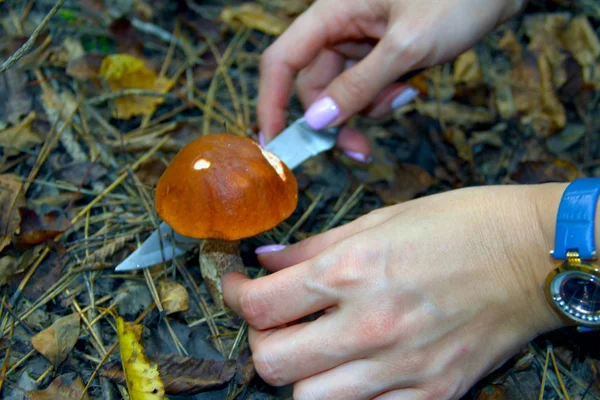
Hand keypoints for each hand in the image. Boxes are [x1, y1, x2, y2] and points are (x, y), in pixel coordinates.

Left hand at [222, 183, 567, 398]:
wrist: (531, 255)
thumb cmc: (459, 224)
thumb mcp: (380, 218)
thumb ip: (314, 246)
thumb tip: (265, 260)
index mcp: (352, 272)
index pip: (260, 305)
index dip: (233, 295)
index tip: (236, 287)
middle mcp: (370, 325)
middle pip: (271, 364)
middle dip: (259, 341)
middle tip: (272, 321)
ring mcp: (401, 369)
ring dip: (299, 375)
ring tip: (312, 348)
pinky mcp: (431, 395)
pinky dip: (347, 395)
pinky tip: (354, 368)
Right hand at [257, 0, 526, 160]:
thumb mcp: (407, 46)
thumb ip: (359, 85)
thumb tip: (319, 122)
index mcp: (332, 12)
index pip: (282, 61)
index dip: (271, 102)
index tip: (274, 144)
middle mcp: (340, 27)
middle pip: (315, 85)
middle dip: (335, 121)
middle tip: (359, 151)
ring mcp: (362, 41)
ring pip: (343, 92)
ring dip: (367, 108)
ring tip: (405, 96)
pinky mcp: (382, 52)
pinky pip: (368, 88)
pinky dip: (385, 98)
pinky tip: (411, 87)